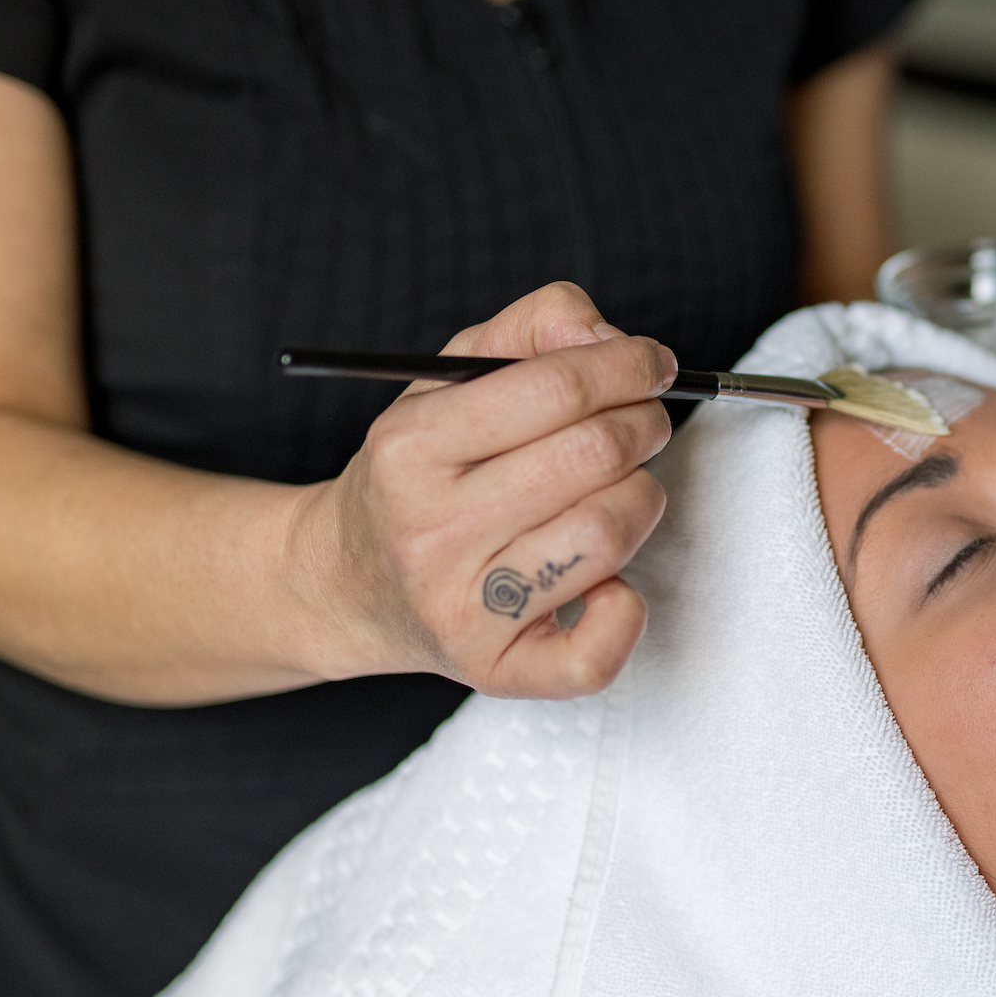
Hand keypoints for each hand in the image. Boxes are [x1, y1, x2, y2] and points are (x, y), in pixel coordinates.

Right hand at [298, 282, 677, 698]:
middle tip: (643, 421)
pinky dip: (624, 613)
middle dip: (643, 425)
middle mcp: (430, 530)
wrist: (344, 585)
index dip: (626, 366)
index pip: (556, 388)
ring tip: (617, 490)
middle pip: (593, 456)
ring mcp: (462, 607)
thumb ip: (529, 328)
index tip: (651, 363)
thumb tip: (607, 337)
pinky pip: (592, 655)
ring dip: (640, 499)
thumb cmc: (416, 475)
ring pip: (607, 535)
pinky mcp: (493, 668)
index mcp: (412, 447)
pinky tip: (607, 584)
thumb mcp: (446, 379)